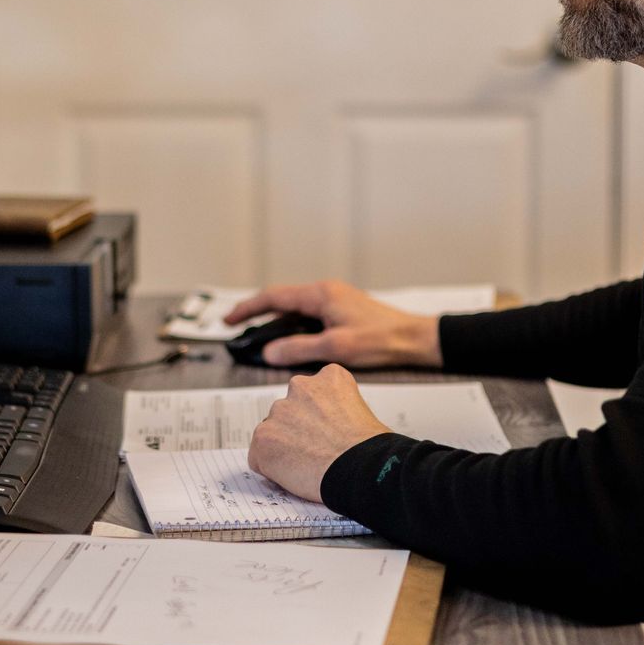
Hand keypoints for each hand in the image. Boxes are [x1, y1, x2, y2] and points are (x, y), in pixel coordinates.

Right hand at [222, 280, 441, 368]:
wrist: (414, 339)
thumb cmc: (383, 339)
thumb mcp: (336, 348)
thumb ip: (299, 349)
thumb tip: (269, 352)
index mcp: (321, 294)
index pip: (273, 297)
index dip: (248, 309)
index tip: (229, 320)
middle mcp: (325, 293)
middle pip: (281, 301)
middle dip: (257, 316)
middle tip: (237, 330)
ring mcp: (334, 301)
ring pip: (295, 311)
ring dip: (276, 325)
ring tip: (260, 342)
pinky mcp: (341, 312)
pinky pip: (309, 317)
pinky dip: (293, 329)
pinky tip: (291, 345)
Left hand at [246, 366, 391, 502]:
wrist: (362, 469)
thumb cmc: (372, 449)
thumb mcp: (363, 412)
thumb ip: (340, 410)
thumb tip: (334, 429)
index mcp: (329, 377)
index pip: (313, 393)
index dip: (319, 416)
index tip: (326, 431)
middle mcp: (300, 387)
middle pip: (290, 409)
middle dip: (298, 429)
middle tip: (315, 450)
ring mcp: (279, 412)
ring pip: (273, 432)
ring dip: (284, 446)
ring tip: (308, 465)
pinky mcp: (264, 439)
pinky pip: (259, 457)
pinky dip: (272, 468)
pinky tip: (295, 475)